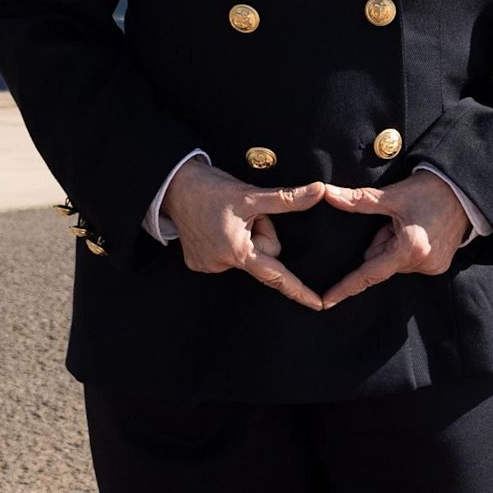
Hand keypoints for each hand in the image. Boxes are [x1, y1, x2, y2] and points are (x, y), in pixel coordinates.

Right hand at [163, 158, 332, 309]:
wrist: (173, 186)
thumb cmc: (211, 189)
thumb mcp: (251, 194)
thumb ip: (287, 199)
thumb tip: (319, 191)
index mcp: (237, 252)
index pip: (277, 276)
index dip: (299, 291)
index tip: (319, 305)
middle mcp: (221, 265)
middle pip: (264, 255)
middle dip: (262, 234)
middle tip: (245, 214)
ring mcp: (207, 266)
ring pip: (246, 255)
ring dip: (244, 237)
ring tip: (226, 219)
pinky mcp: (197, 263)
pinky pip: (228, 256)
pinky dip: (228, 241)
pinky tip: (215, 226)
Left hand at [309, 172, 470, 307]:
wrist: (463, 191)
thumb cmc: (428, 191)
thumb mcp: (392, 195)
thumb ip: (358, 200)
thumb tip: (328, 194)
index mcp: (408, 250)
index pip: (369, 274)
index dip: (346, 287)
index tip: (327, 302)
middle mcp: (422, 264)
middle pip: (380, 262)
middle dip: (381, 243)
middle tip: (396, 220)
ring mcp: (433, 267)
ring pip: (394, 261)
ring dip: (394, 244)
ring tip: (411, 223)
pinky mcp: (439, 266)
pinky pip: (409, 262)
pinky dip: (407, 248)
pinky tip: (419, 230)